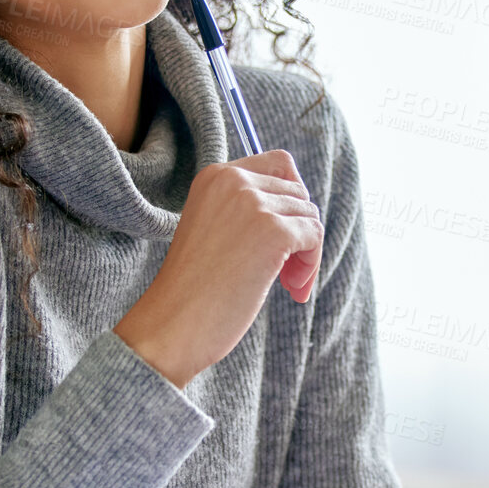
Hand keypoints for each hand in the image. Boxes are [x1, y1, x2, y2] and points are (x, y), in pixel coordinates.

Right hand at [114, 149, 322, 387]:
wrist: (173, 324)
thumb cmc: (195, 289)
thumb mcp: (216, 229)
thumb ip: (248, 209)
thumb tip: (305, 209)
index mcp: (215, 176)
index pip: (279, 163)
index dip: (291, 199)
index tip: (283, 235)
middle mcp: (234, 181)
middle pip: (299, 193)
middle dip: (300, 230)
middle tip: (285, 272)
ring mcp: (253, 204)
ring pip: (310, 216)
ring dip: (307, 254)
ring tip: (288, 285)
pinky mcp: (273, 231)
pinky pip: (315, 236)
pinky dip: (311, 265)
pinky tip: (293, 290)